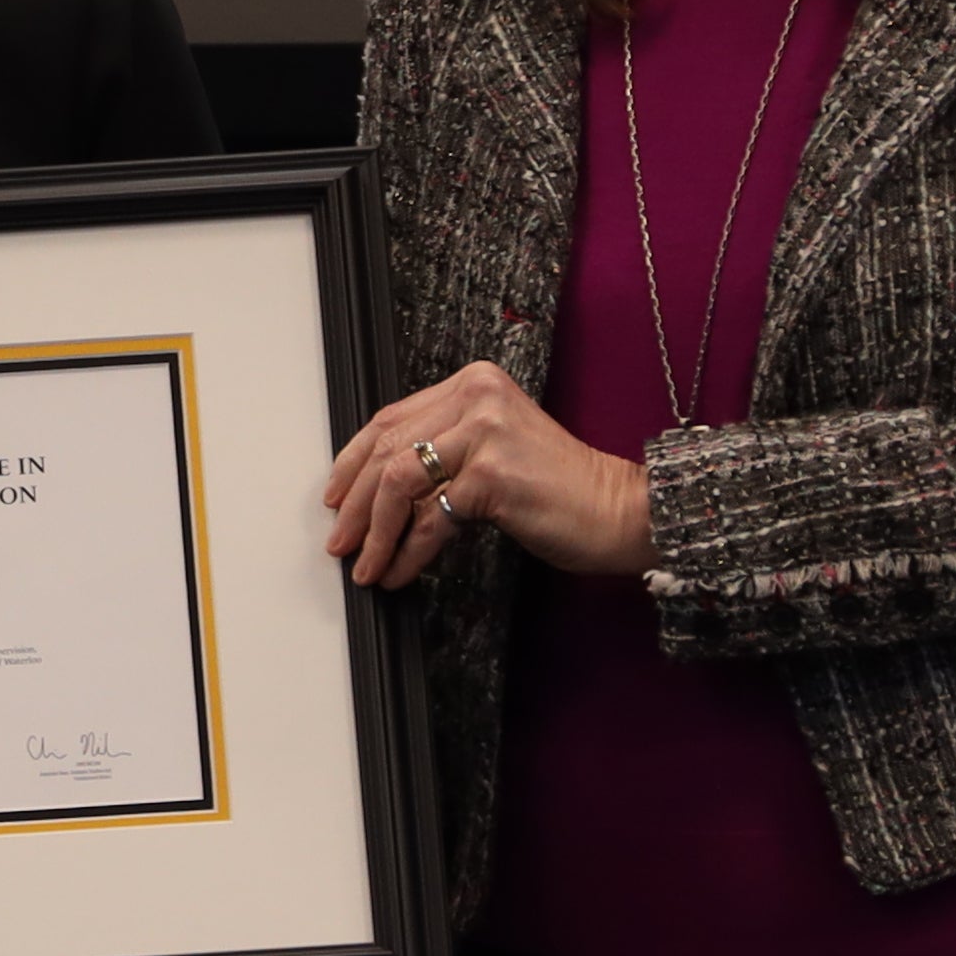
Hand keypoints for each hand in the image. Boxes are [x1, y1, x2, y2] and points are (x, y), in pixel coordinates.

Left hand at [320, 360, 648, 590]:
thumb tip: (374, 491)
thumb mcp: (493, 452)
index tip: (336, 495)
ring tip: (366, 565)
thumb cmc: (561, 489)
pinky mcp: (491, 473)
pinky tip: (401, 572)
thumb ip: (443, 453)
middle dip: (355, 503)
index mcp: (475, 383)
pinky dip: (408, 552)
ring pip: (398, 482)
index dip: (353, 461)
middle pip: (386, 448)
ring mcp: (484, 432)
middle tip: (341, 540)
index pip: (391, 418)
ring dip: (375, 532)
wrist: (620, 511)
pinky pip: (429, 518)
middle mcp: (477, 395)